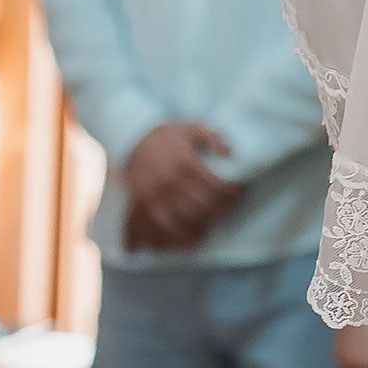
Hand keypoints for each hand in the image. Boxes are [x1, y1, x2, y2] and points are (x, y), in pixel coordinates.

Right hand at [120, 120, 241, 252]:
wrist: (132, 139)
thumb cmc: (167, 136)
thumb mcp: (192, 128)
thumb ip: (213, 138)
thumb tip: (231, 153)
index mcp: (185, 163)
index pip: (216, 187)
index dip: (231, 194)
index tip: (236, 193)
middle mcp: (169, 182)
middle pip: (202, 208)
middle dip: (220, 212)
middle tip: (227, 210)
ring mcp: (154, 197)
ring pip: (181, 224)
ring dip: (198, 230)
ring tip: (208, 227)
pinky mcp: (141, 206)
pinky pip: (157, 230)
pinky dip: (172, 239)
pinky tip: (185, 238)